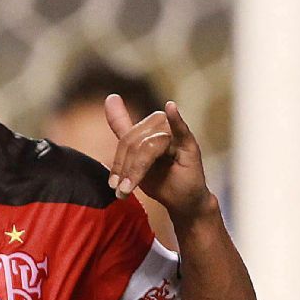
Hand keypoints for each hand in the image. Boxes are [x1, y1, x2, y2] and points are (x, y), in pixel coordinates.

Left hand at [104, 95, 211, 222]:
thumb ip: (124, 137)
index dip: (116, 154)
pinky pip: (180, 128)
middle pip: (133, 141)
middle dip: (124, 167)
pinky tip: (171, 108)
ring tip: (129, 188)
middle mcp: (160, 128)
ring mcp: (175, 135)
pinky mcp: (189, 143)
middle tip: (121, 190)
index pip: (126, 135)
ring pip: (147, 145)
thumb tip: (111, 97)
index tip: (112, 176)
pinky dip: (176, 119)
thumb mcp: (136, 164)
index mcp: (147, 131)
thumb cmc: (162, 182)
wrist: (184, 202)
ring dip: (136, 168)